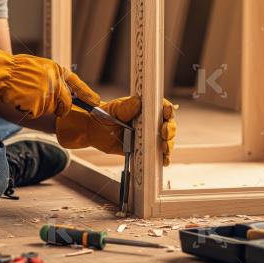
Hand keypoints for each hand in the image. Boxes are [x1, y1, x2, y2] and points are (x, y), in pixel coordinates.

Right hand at [0, 42, 98, 118]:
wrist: (0, 73)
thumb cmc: (16, 70)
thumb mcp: (40, 67)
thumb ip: (53, 78)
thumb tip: (65, 94)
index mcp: (57, 70)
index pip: (77, 84)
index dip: (87, 94)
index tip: (96, 102)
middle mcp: (55, 82)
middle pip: (65, 103)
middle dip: (60, 108)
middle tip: (47, 105)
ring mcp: (47, 94)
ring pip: (50, 109)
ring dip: (38, 107)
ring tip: (25, 95)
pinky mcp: (38, 105)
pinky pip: (37, 113)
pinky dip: (29, 110)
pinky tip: (20, 100)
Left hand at [56, 96, 177, 165]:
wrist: (93, 130)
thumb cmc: (104, 116)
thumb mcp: (114, 109)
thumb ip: (126, 107)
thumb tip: (138, 102)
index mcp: (144, 109)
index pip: (162, 108)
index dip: (168, 111)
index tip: (167, 114)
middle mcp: (148, 122)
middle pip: (167, 125)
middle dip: (170, 130)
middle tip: (165, 134)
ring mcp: (146, 136)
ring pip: (164, 140)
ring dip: (168, 145)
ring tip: (164, 148)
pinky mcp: (142, 149)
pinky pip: (155, 154)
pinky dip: (161, 158)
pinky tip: (163, 160)